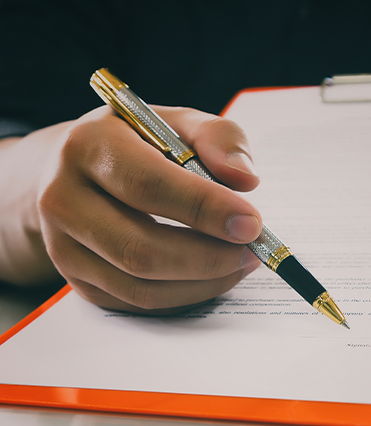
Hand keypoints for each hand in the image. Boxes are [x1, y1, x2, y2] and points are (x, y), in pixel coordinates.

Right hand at [36, 106, 261, 313]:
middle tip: (252, 251)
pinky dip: (184, 296)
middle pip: (139, 248)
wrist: (78, 171)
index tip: (251, 224)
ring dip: (201, 282)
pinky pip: (136, 302)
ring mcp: (63, 246)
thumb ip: (218, 139)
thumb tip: (245, 179)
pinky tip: (211, 276)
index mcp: (87, 146)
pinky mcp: (77, 279)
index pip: (147, 185)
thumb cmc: (138, 144)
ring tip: (239, 263)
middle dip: (207, 257)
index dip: (204, 209)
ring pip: (139, 284)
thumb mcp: (177, 122)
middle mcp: (62, 199)